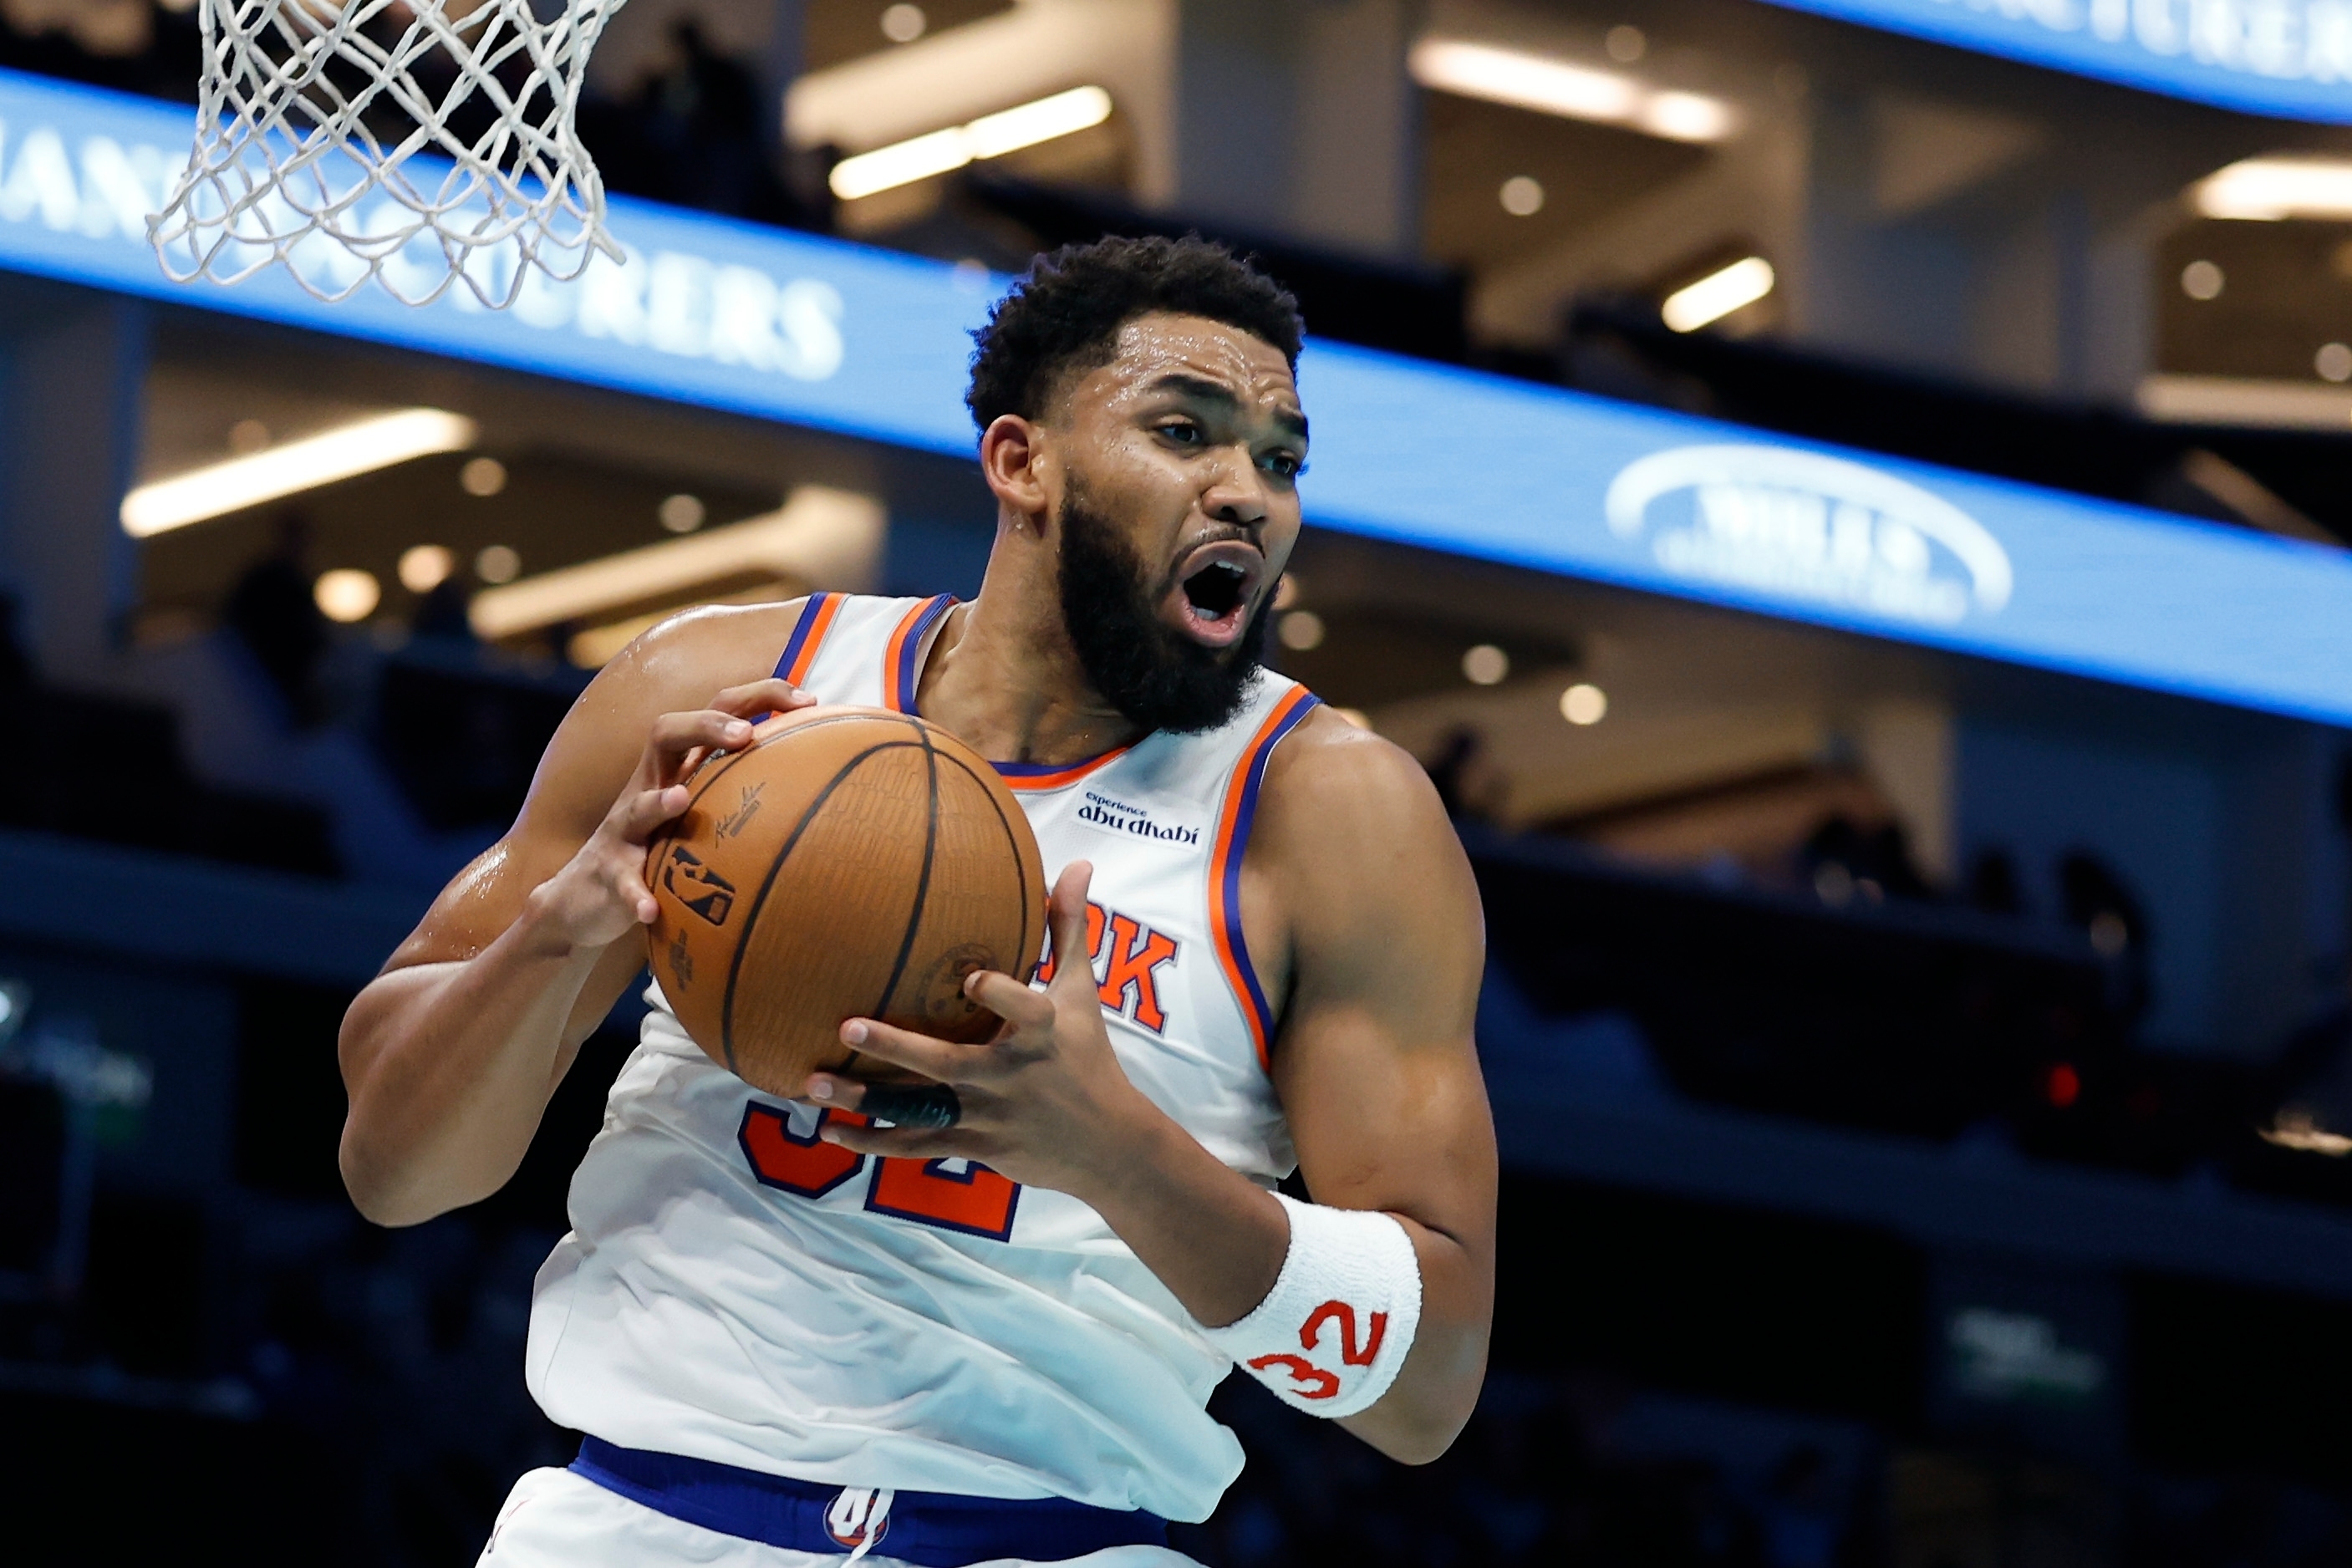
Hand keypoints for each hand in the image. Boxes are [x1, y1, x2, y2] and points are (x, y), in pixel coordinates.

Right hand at [522, 678, 812, 953]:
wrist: (588, 899)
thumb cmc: (664, 851)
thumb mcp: (706, 816)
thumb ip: (753, 796)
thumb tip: (838, 792)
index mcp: (681, 767)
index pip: (718, 711)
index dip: (760, 695)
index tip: (810, 700)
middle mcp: (649, 787)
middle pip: (666, 732)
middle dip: (706, 725)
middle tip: (747, 734)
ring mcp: (624, 830)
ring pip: (634, 805)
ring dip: (657, 802)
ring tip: (681, 799)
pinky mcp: (608, 873)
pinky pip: (620, 880)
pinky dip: (634, 892)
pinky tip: (650, 909)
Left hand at [807, 862, 1160, 1197]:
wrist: (1107, 1146)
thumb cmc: (1088, 1056)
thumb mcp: (1081, 994)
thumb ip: (1068, 929)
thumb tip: (1078, 863)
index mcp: (1041, 1034)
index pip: (1025, 1011)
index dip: (999, 995)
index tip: (969, 978)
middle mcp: (1011, 1076)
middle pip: (948, 1064)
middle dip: (897, 1049)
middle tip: (847, 1026)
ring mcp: (989, 1116)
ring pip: (920, 1110)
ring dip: (866, 1099)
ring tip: (814, 1082)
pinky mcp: (975, 1146)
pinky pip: (916, 1146)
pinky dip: (873, 1142)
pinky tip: (829, 1129)